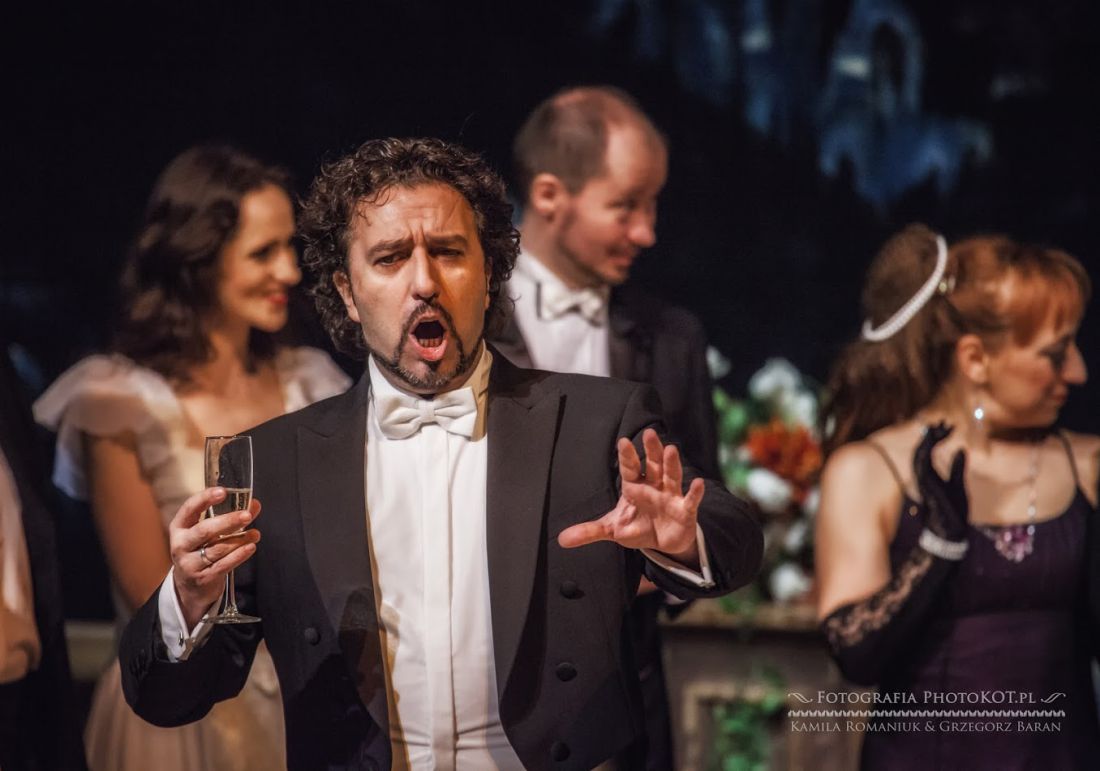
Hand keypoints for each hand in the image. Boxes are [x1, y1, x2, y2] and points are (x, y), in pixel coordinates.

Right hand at [169, 487, 261, 628]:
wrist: (190, 587)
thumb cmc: (200, 551)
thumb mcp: (209, 533)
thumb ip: (231, 517)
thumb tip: (254, 504)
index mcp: (180, 527)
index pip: (190, 508)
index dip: (205, 498)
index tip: (223, 492)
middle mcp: (181, 545)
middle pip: (204, 530)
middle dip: (227, 521)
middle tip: (247, 515)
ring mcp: (190, 563)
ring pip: (217, 548)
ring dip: (239, 539)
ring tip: (255, 533)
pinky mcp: (202, 578)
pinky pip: (223, 565)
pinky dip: (239, 555)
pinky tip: (250, 547)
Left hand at [557, 428, 704, 563]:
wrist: (663, 542)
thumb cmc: (638, 528)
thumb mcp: (613, 530)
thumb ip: (590, 531)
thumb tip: (561, 539)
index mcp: (635, 487)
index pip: (630, 469)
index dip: (627, 457)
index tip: (622, 442)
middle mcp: (654, 486)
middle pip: (653, 465)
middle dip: (651, 450)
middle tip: (649, 433)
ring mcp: (670, 496)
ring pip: (671, 476)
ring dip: (671, 464)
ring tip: (671, 449)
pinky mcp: (685, 510)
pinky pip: (690, 499)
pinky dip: (695, 492)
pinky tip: (698, 483)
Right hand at [912, 422, 968, 539]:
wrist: (951, 531)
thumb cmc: (954, 511)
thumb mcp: (959, 485)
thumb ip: (958, 468)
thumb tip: (961, 449)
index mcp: (930, 475)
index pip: (929, 451)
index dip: (936, 437)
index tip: (947, 425)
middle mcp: (923, 477)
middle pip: (923, 449)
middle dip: (932, 435)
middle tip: (943, 422)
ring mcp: (922, 481)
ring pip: (920, 454)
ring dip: (928, 440)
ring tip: (938, 427)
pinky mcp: (925, 485)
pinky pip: (921, 463)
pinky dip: (926, 450)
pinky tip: (933, 441)